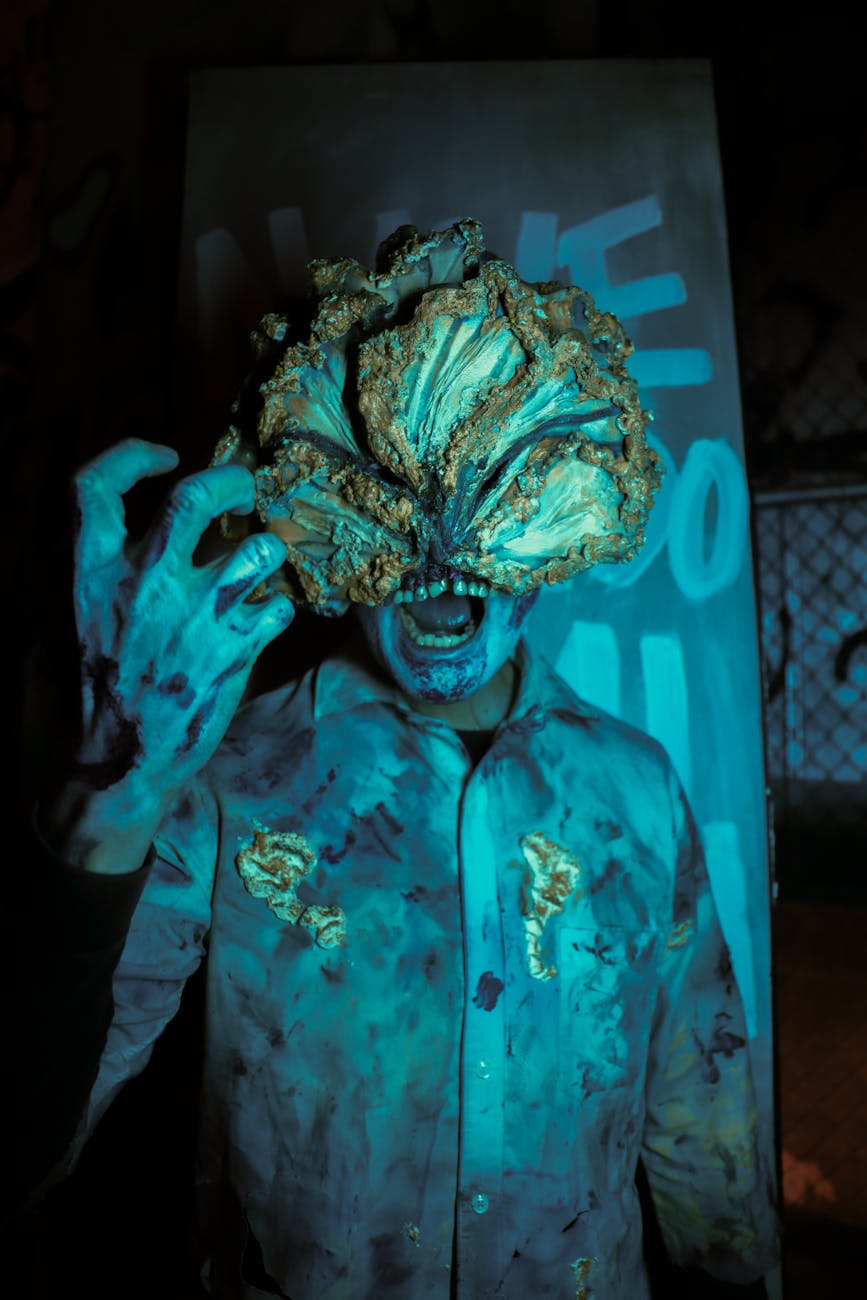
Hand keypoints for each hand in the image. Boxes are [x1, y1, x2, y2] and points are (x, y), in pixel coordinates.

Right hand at [71, 437, 292, 800]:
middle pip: (195, 496)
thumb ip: (128, 563)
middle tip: (245, 489)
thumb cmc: (115, 679)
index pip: (95, 486)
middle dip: (232, 482)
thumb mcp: (96, 613)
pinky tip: (264, 622)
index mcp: (97, 573)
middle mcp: (145, 584)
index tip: (165, 455)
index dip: (131, 455)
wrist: (128, 753)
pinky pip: (280, 606)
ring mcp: (195, 614)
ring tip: (260, 568)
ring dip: (268, 553)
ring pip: (258, 549)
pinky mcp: (235, 648)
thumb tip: (190, 517)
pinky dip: (278, 610)